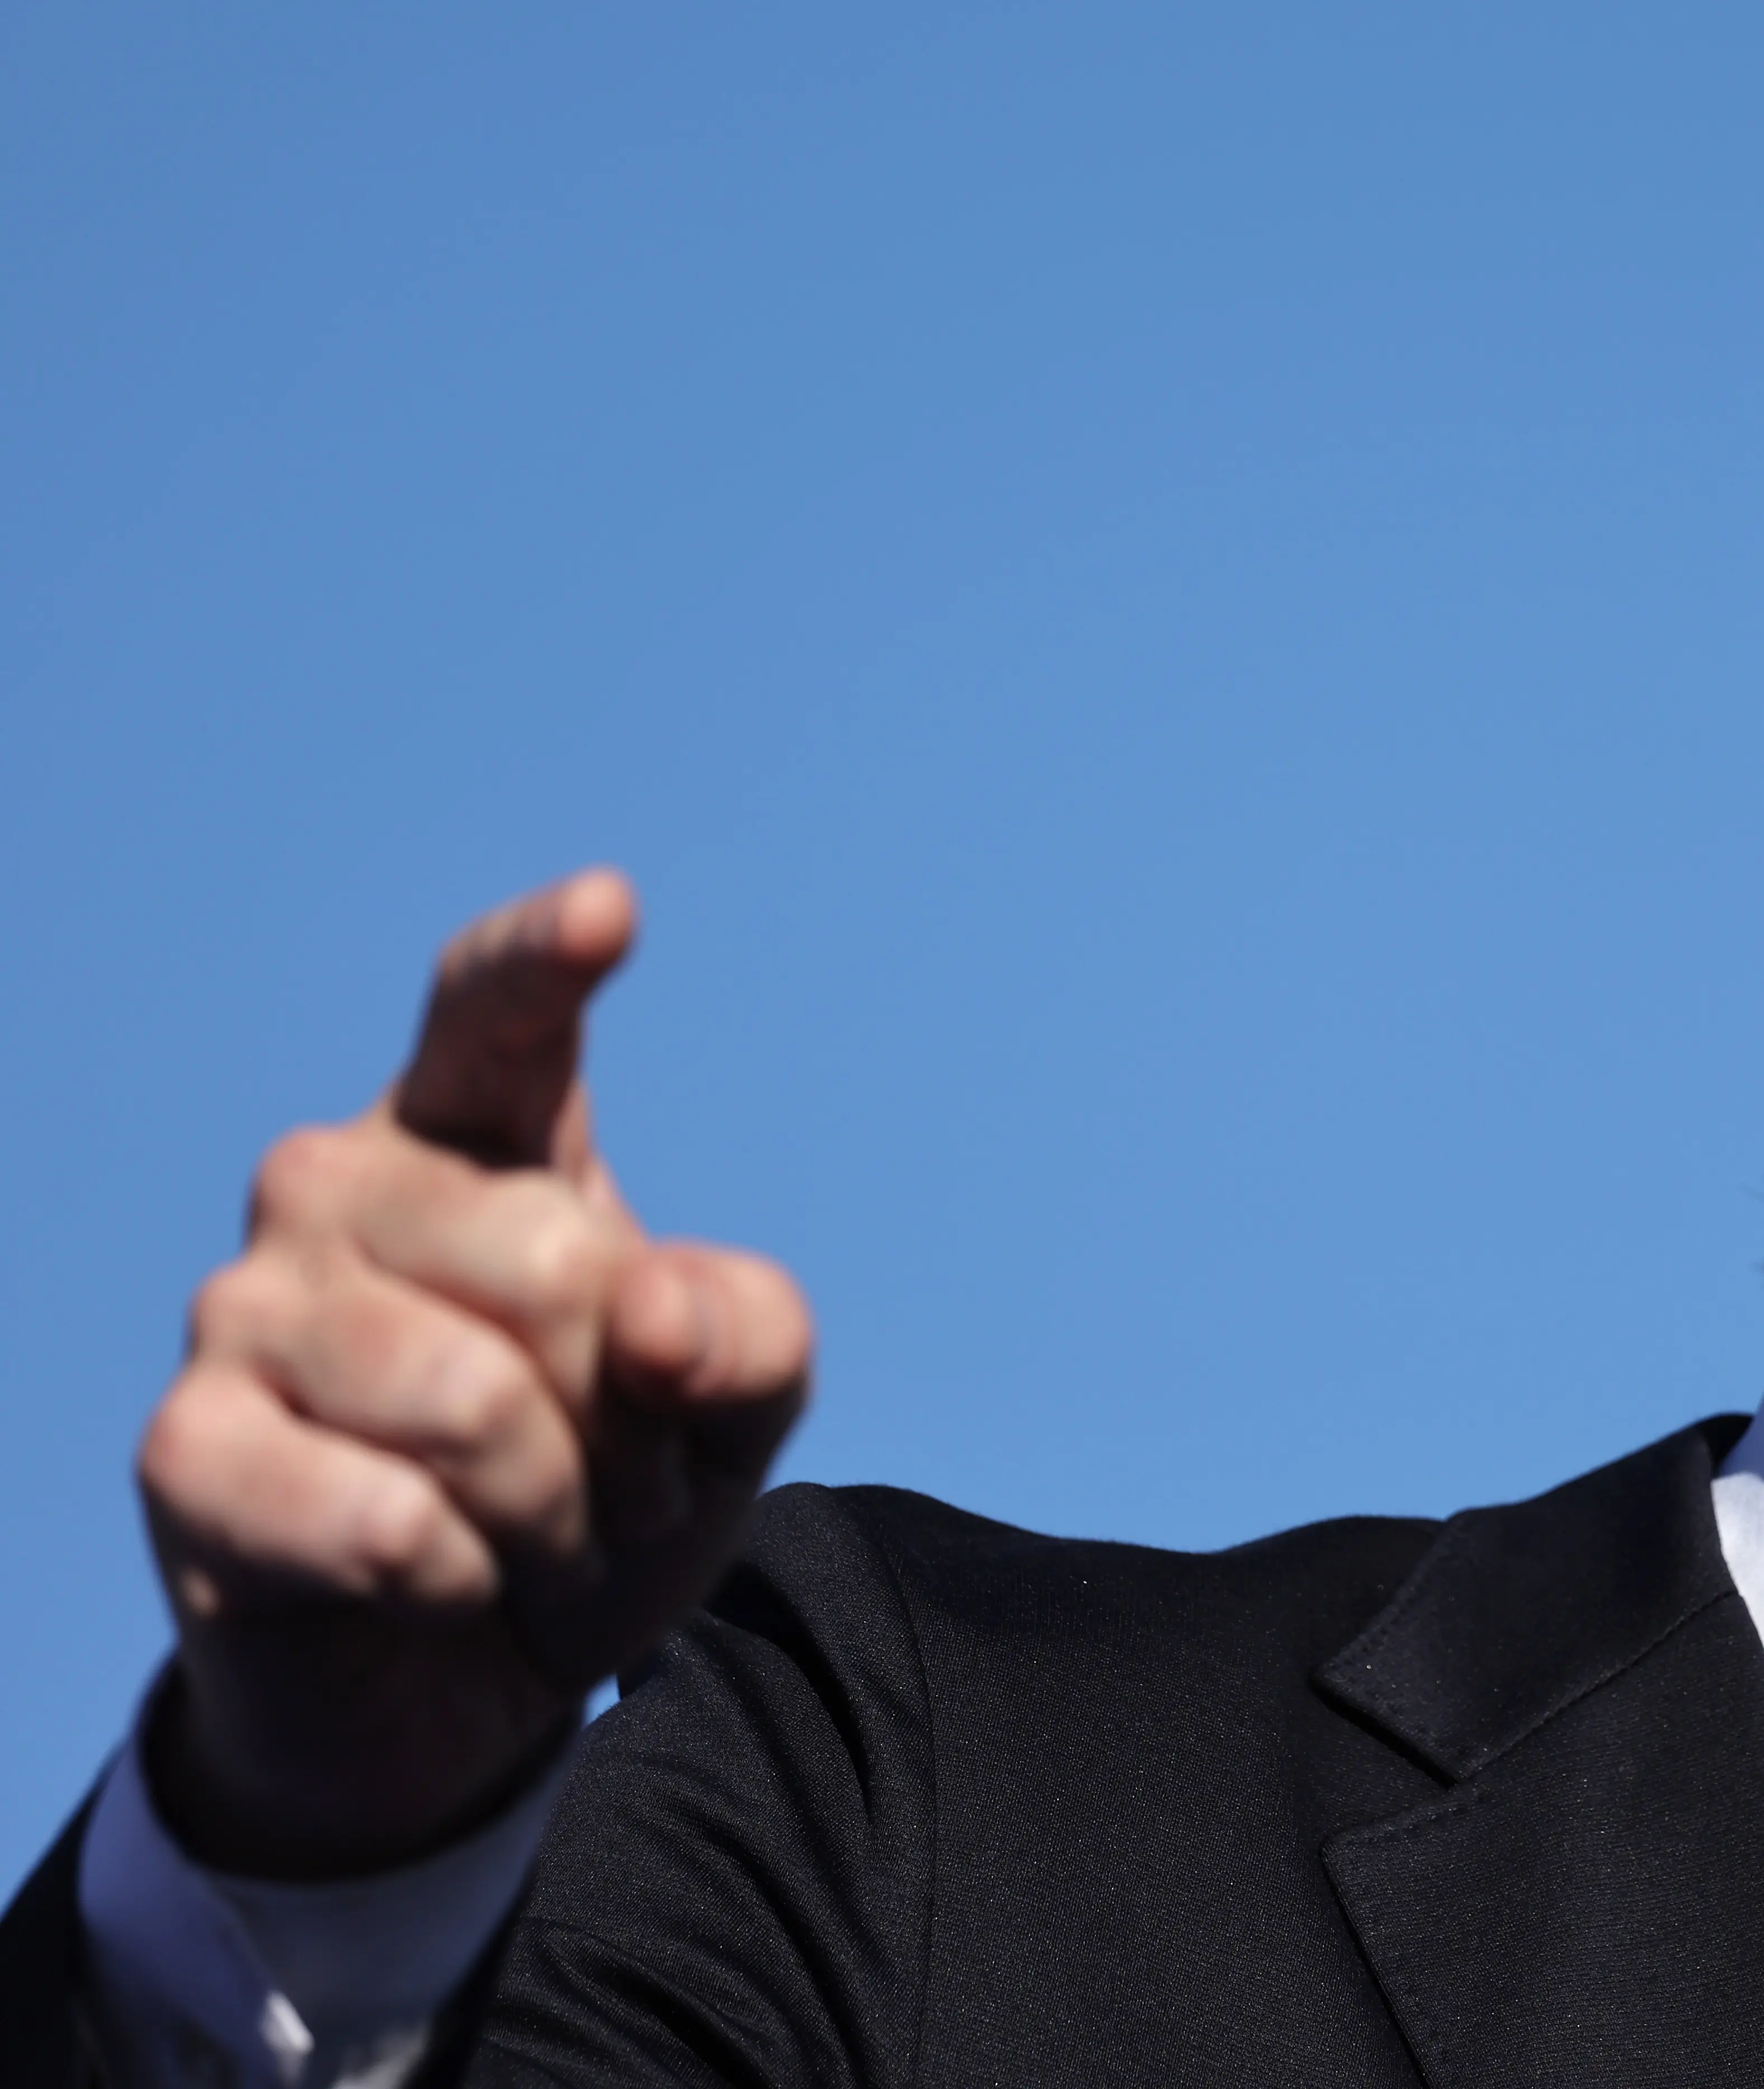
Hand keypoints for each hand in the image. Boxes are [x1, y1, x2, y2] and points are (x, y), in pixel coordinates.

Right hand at [138, 871, 813, 1877]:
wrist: (469, 1682)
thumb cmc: (598, 1503)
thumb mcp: (728, 1415)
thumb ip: (748, 1336)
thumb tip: (655, 1311)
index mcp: (474, 1138)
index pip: (495, 1016)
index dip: (543, 963)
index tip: (607, 910)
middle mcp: (337, 1185)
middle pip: (561, 1268)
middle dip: (632, 1419)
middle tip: (615, 1485)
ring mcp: (242, 1309)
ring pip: (478, 1406)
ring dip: (558, 1516)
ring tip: (540, 1541)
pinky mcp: (185, 1450)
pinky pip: (388, 1521)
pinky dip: (461, 1584)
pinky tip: (437, 1586)